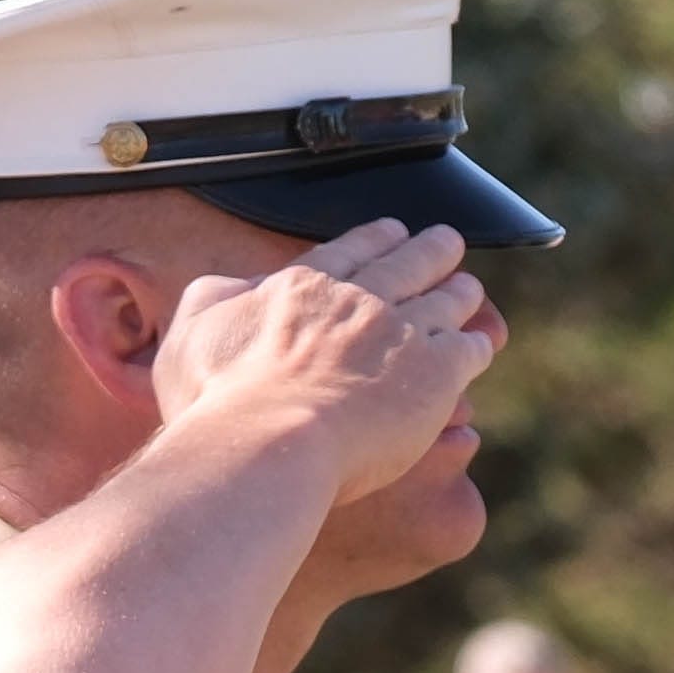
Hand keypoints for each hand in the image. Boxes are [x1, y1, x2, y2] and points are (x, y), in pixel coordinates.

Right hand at [154, 216, 496, 504]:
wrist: (270, 442)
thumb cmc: (218, 401)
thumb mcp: (191, 332)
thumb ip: (215, 299)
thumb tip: (238, 289)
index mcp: (301, 288)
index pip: (348, 253)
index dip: (374, 239)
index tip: (391, 230)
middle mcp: (357, 301)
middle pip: (403, 265)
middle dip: (428, 250)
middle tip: (447, 241)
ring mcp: (400, 334)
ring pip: (441, 302)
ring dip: (459, 291)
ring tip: (469, 287)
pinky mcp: (434, 375)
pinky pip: (466, 350)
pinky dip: (475, 342)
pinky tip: (481, 342)